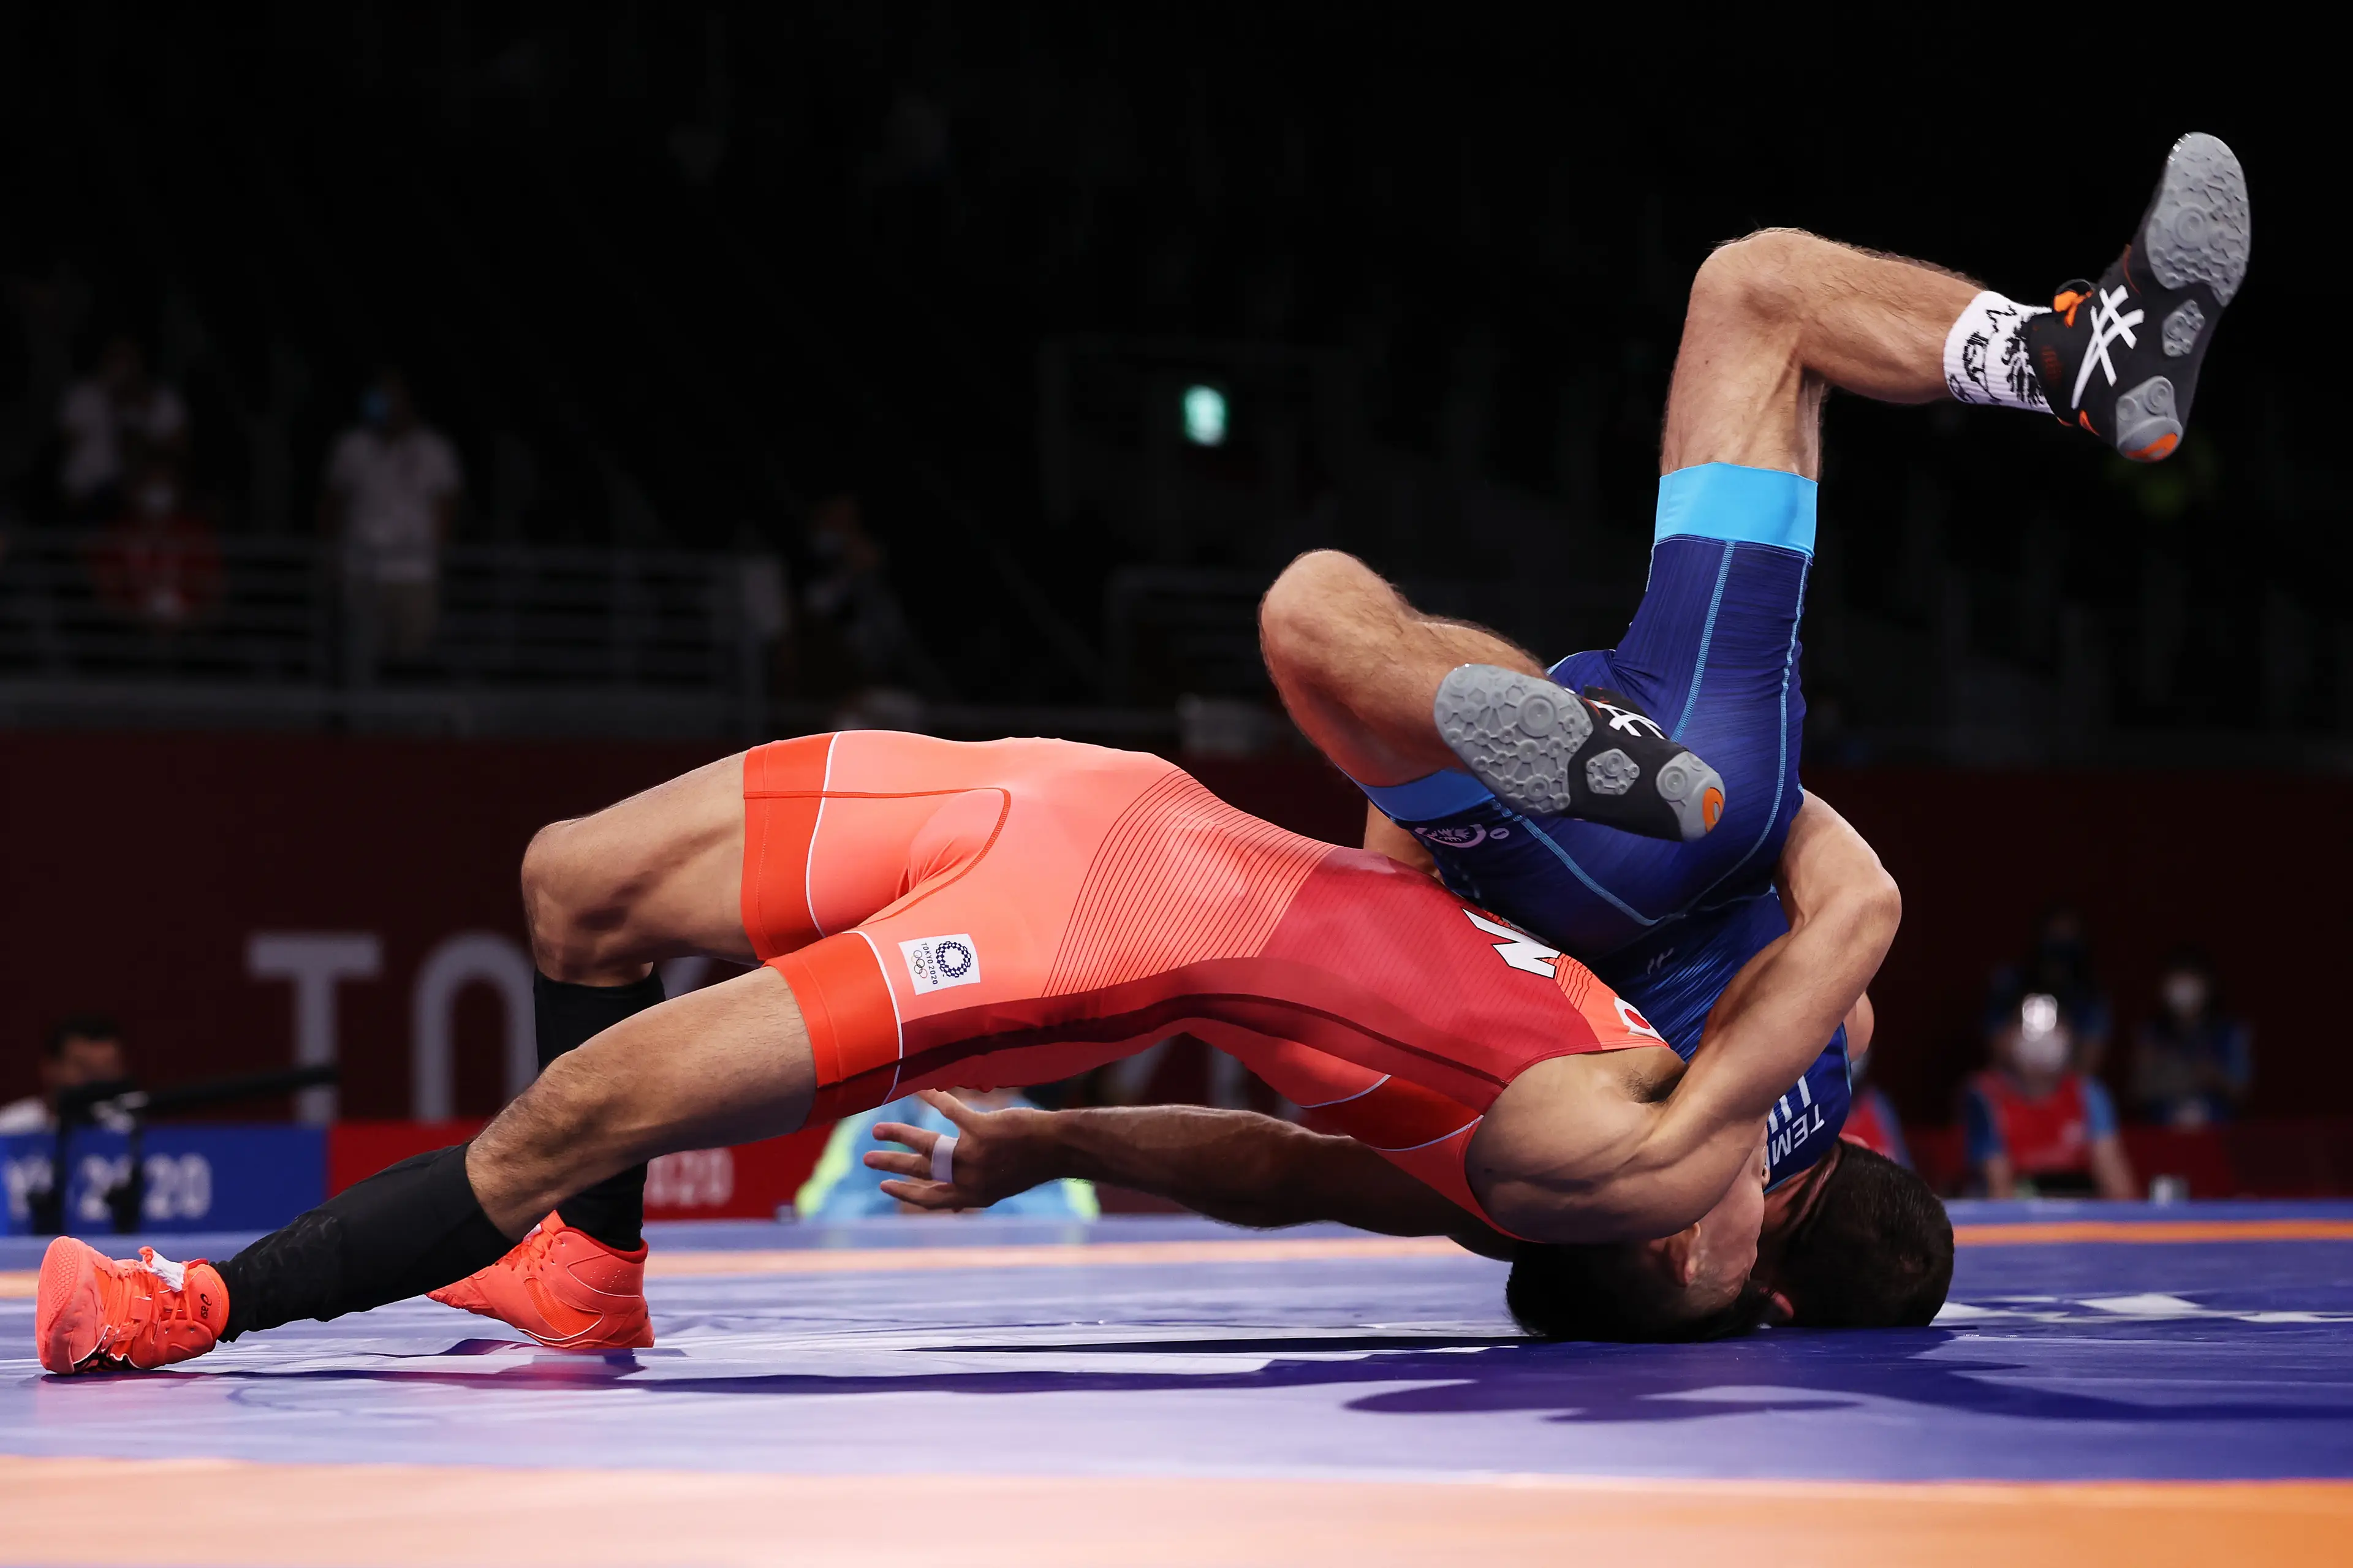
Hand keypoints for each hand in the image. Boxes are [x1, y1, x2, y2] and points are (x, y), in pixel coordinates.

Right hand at [863, 1089, 1062, 1211]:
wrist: (1059, 1149)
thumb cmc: (1033, 1164)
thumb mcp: (1002, 1186)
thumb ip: (975, 1191)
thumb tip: (954, 1204)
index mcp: (973, 1196)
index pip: (930, 1200)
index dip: (905, 1194)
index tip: (885, 1186)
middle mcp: (969, 1179)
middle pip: (921, 1172)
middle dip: (891, 1165)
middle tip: (867, 1158)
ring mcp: (973, 1155)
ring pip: (926, 1145)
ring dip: (899, 1136)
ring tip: (878, 1130)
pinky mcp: (981, 1129)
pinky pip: (949, 1111)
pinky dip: (933, 1097)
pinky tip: (919, 1089)